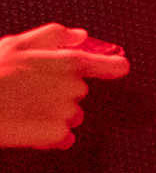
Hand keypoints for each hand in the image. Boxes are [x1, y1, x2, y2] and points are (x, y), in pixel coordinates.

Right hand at [0, 23, 125, 149]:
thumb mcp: (18, 44)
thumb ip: (54, 37)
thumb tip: (80, 36)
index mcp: (67, 62)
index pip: (105, 64)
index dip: (112, 66)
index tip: (120, 67)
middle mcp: (73, 86)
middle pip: (79, 91)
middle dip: (59, 92)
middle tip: (29, 92)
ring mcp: (66, 111)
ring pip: (71, 114)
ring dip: (54, 114)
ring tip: (24, 109)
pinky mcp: (57, 133)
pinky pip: (62, 136)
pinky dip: (49, 135)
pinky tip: (28, 128)